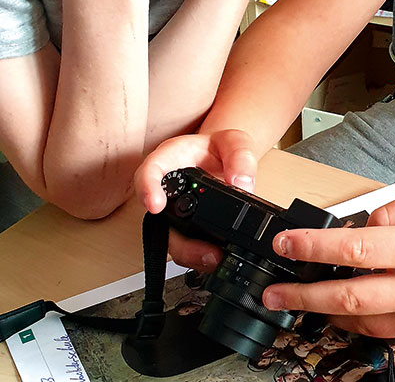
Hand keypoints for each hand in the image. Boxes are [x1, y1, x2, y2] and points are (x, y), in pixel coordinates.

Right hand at [134, 129, 257, 270]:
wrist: (226, 158)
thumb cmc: (221, 146)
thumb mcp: (234, 140)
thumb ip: (240, 156)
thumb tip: (242, 183)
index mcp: (170, 158)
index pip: (150, 171)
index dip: (147, 188)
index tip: (155, 205)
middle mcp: (166, 188)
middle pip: (158, 217)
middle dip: (177, 238)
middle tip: (200, 248)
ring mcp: (173, 210)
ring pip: (171, 239)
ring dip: (191, 253)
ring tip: (215, 257)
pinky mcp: (184, 227)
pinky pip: (186, 246)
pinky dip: (199, 255)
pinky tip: (216, 257)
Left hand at [261, 186, 394, 337]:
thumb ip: (394, 209)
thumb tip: (361, 225)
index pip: (354, 249)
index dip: (312, 248)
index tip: (284, 245)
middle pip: (348, 296)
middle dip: (303, 295)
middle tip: (273, 293)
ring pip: (362, 321)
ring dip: (324, 313)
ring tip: (298, 303)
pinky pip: (385, 331)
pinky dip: (357, 321)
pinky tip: (339, 311)